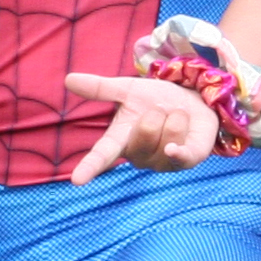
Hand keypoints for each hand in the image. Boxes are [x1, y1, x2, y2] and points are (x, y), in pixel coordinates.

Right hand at [63, 73, 216, 183]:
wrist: (191, 100)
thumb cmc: (154, 99)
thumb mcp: (128, 89)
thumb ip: (100, 88)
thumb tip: (68, 79)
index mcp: (121, 139)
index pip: (102, 155)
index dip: (90, 167)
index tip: (77, 181)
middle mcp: (139, 155)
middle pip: (145, 132)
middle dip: (156, 112)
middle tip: (161, 109)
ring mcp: (162, 162)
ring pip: (168, 136)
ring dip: (176, 117)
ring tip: (176, 117)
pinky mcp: (186, 162)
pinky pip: (181, 157)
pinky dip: (178, 151)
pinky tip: (174, 148)